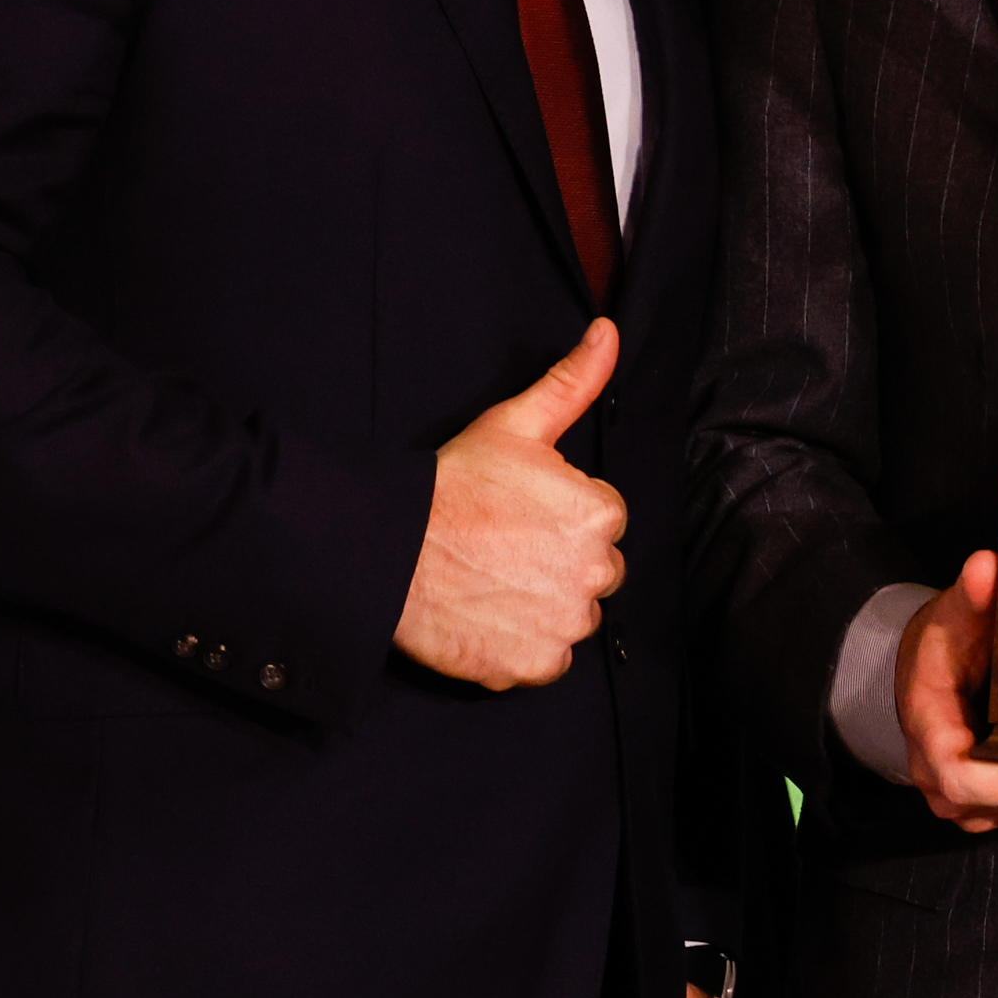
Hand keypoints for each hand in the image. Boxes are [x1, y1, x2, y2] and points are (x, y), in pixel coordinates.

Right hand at [393, 315, 627, 688]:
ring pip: (577, 615)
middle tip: (505, 547)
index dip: (562, 514)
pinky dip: (526, 645)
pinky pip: (551, 658)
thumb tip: (608, 333)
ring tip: (496, 580)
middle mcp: (595, 571)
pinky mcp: (536, 664)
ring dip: (547, 603)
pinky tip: (492, 616)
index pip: (604, 519)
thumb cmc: (453, 485)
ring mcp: (565, 623)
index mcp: (599, 512)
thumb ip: (572, 383)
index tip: (521, 513)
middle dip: (562, 560)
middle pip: (597, 570)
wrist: (390, 551)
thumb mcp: (516, 424)